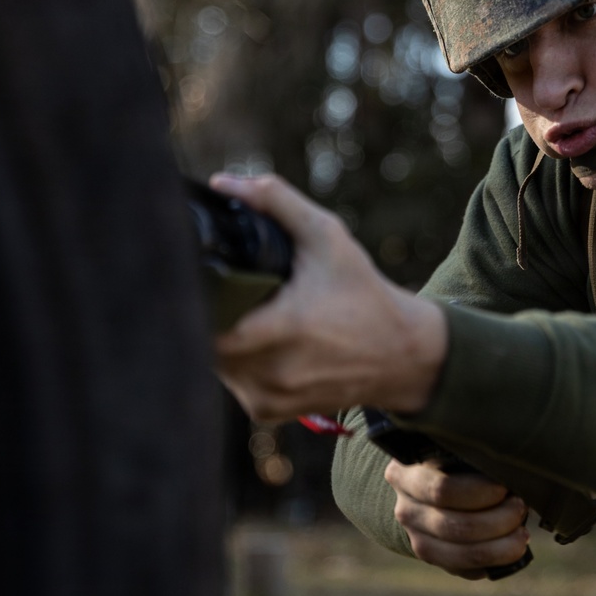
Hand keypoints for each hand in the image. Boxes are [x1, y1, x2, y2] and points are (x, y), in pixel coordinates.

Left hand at [211, 174, 447, 421]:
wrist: (400, 355)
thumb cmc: (362, 293)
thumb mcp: (327, 237)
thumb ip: (276, 202)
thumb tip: (223, 183)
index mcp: (285, 328)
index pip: (206, 317)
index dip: (196, 293)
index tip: (196, 271)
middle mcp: (273, 370)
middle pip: (203, 338)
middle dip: (204, 311)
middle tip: (217, 286)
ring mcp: (267, 396)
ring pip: (212, 362)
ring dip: (215, 336)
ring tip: (237, 310)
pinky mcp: (265, 412)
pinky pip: (229, 381)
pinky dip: (231, 361)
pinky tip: (250, 339)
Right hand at [385, 458, 529, 579]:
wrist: (422, 489)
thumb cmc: (447, 461)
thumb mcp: (449, 448)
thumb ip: (470, 454)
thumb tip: (509, 467)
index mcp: (405, 475)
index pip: (443, 490)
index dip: (480, 492)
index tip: (505, 488)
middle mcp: (406, 510)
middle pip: (457, 526)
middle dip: (498, 520)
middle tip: (520, 508)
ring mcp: (416, 539)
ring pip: (463, 554)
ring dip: (501, 546)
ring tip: (522, 533)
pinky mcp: (434, 561)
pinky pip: (467, 569)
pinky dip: (495, 562)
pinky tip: (511, 548)